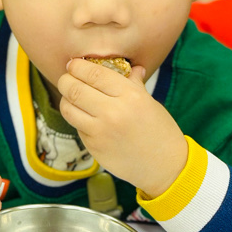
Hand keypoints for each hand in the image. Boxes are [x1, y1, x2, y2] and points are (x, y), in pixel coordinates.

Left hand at [57, 59, 188, 198]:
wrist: (165, 166)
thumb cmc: (160, 131)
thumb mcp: (150, 102)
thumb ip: (134, 84)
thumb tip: (131, 67)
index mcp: (130, 96)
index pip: (93, 74)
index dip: (78, 66)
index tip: (74, 64)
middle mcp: (113, 112)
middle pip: (74, 89)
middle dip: (65, 80)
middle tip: (67, 78)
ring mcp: (101, 132)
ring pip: (68, 108)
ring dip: (66, 99)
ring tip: (71, 97)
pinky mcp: (94, 148)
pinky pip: (77, 127)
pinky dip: (77, 119)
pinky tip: (86, 117)